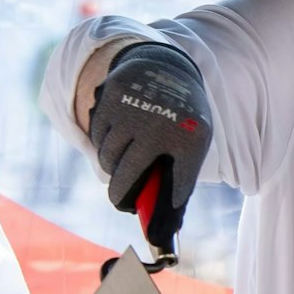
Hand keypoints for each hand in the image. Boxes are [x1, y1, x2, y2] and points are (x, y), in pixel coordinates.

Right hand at [87, 42, 212, 250]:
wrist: (168, 68)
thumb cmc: (183, 117)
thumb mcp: (196, 145)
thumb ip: (183, 180)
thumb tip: (168, 225)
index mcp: (178, 136)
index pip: (145, 180)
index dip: (129, 198)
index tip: (127, 208)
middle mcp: (150, 122)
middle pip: (120, 172)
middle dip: (120, 189)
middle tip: (122, 196)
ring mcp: (127, 108)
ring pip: (106, 154)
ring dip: (112, 164)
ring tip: (124, 162)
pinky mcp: (109, 95)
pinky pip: (97, 134)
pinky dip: (104, 142)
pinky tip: (119, 137)